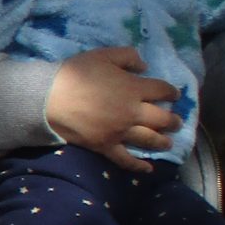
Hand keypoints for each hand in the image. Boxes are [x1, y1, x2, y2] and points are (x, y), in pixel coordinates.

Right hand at [45, 47, 176, 171]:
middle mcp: (133, 112)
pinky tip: (148, 169)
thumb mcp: (102, 55)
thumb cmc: (74, 74)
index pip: (162, 90)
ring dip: (162, 141)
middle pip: (162, 118)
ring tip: (168, 142)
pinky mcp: (105, 146)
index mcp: (134, 88)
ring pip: (149, 139)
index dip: (171, 92)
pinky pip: (125, 159)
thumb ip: (127, 56)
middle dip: (173, 120)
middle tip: (176, 122)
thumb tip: (144, 66)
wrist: (48, 98)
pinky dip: (138, 166)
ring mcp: (120, 132)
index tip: (174, 95)